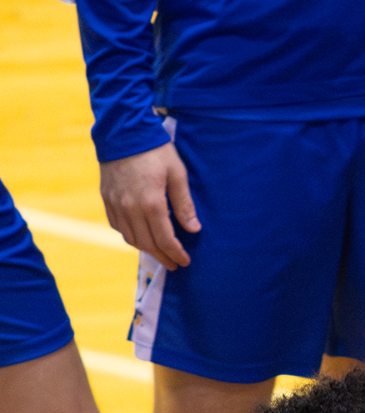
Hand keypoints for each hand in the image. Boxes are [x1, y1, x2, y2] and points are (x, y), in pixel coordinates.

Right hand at [99, 142, 200, 269]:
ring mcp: (115, 204)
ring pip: (130, 237)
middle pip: (146, 244)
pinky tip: (140, 237)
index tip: (185, 261)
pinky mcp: (106, 198)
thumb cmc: (156, 151)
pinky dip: (130, 236)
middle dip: (162, 257)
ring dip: (146, 249)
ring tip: (159, 254)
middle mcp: (130, 208)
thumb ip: (184, 204)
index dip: (176, 253)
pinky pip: (117, 226)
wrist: (123, 132)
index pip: (165, 239)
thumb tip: (193, 229)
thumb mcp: (177, 175)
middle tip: (174, 264)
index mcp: (151, 203)